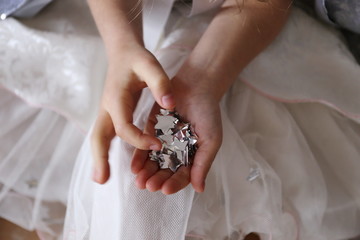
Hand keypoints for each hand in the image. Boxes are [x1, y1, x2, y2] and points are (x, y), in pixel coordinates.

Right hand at [91, 44, 175, 183]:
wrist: (122, 52)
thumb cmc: (137, 59)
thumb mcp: (150, 65)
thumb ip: (160, 83)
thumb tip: (170, 105)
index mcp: (116, 98)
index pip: (124, 126)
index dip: (139, 139)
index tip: (157, 146)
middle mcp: (107, 108)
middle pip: (98, 136)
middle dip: (100, 158)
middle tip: (102, 181)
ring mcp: (106, 112)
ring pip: (98, 137)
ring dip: (98, 157)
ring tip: (101, 179)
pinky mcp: (110, 114)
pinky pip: (104, 135)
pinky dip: (104, 150)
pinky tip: (108, 164)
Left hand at [131, 78, 221, 193]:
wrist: (196, 86)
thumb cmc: (208, 113)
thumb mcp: (211, 139)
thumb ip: (203, 163)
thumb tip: (199, 189)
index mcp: (193, 156)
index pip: (183, 175)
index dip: (175, 183)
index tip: (166, 189)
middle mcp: (177, 152)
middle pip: (166, 171)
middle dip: (158, 180)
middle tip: (149, 186)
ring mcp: (164, 142)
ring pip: (154, 162)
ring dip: (147, 173)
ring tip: (139, 181)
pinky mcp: (151, 131)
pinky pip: (144, 147)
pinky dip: (139, 157)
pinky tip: (134, 167)